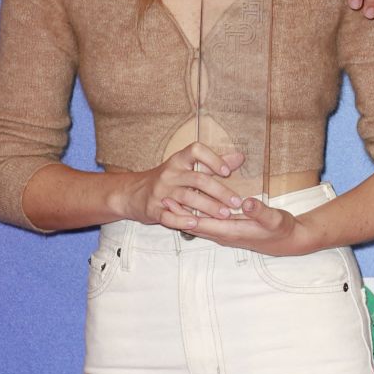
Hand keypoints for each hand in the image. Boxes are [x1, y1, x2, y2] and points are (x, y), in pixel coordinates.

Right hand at [119, 142, 245, 227]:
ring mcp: (161, 192)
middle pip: (197, 179)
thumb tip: (240, 157)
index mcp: (179, 160)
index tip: (227, 172)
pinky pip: (168, 215)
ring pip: (186, 198)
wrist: (134, 193)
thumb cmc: (168, 180)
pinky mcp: (153, 209)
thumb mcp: (187, 167)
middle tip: (236, 202)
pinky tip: (195, 222)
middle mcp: (170, 174)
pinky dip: (181, 219)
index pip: (196, 151)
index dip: (213, 159)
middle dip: (219, 191)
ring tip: (224, 214)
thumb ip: (213, 164)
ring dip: (207, 206)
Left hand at [174, 193, 319, 256]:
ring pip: (199, 225)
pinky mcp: (228, 229)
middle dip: (176, 215)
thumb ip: (260, 210)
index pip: (201, 224)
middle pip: (194, 226)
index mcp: (231, 231)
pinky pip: (206, 223)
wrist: (288, 240)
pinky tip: (188, 206)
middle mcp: (224, 234)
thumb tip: (246, 202)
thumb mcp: (274, 219)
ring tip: (167, 203)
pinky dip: (194, 215)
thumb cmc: (281, 229)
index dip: (182, 216)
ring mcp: (225, 233)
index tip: (167, 206)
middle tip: (159, 202)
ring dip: (183, 215)